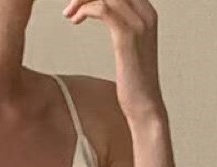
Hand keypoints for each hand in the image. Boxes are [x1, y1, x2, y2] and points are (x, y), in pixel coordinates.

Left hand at [60, 0, 164, 126]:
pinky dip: (85, 10)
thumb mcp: (129, 47)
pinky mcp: (127, 37)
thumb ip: (121, 26)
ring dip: (82, 0)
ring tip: (69, 14)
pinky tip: (76, 21)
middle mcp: (146, 14)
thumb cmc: (134, 83)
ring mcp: (138, 24)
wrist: (144, 107)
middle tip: (70, 7)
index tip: (80, 2)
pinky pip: (103, 9)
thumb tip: (104, 14)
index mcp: (147, 13)